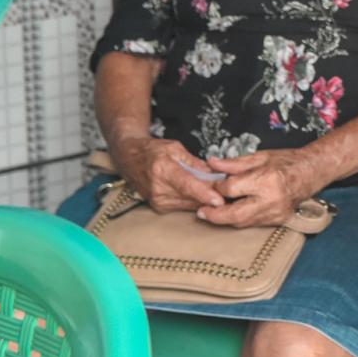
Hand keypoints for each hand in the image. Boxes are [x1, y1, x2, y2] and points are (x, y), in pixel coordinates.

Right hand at [110, 136, 226, 213]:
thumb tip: (215, 174)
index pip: (187, 185)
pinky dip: (194, 200)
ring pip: (190, 204)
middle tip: (229, 189)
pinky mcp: (160, 208)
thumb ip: (195, 163)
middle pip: (192, 197)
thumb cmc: (152, 151)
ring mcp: (158, 201)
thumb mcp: (175, 148)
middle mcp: (159, 189)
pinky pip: (184, 206)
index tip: (219, 201)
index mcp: (163, 170)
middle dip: (212, 195)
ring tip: (216, 189)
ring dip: (205, 198)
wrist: (128, 159)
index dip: (205, 194)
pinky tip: (201, 193)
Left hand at [201, 148, 324, 227]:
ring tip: (214, 213)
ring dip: (226, 219)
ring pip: (243, 223)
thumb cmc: (287, 161)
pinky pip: (254, 223)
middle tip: (201, 212)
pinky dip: (241, 219)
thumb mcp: (260, 156)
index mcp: (266, 180)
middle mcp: (271, 200)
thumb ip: (234, 164)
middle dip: (215, 215)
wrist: (312, 171)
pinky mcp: (279, 220)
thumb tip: (212, 164)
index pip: (231, 189)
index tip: (213, 185)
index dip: (218, 188)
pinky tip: (234, 212)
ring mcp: (276, 213)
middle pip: (235, 215)